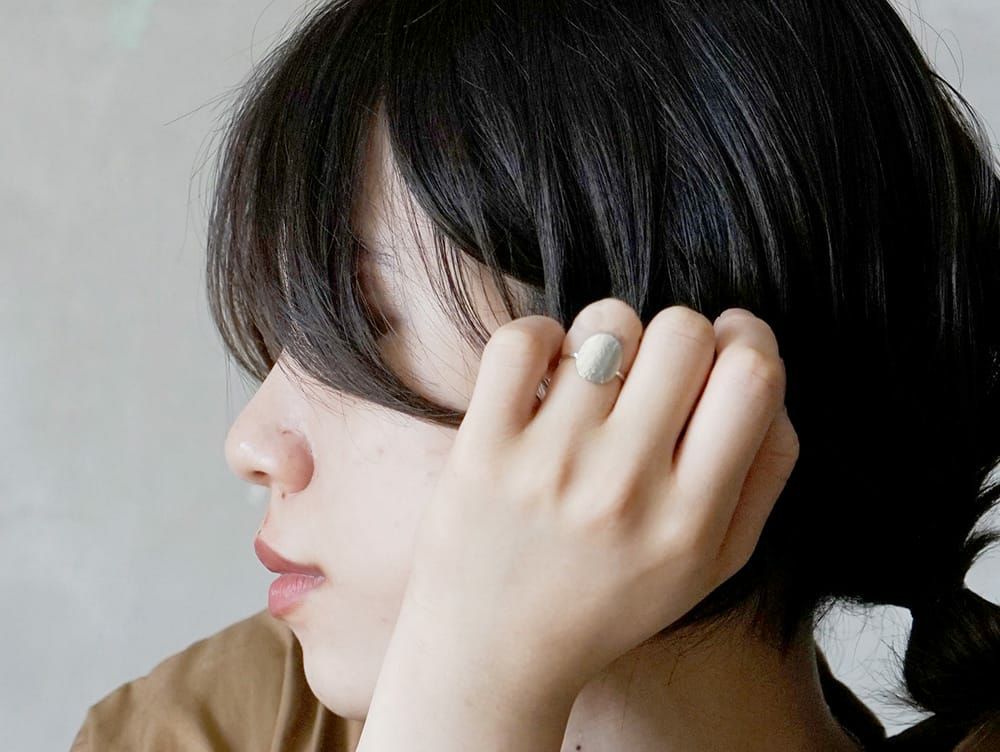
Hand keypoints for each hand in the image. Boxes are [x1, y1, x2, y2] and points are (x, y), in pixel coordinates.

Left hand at [397, 300, 798, 699]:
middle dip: (681, 337)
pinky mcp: (484, 448)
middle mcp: (623, 489)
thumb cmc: (609, 601)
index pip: (753, 377)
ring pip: (608, 323)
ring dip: (609, 337)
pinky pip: (523, 338)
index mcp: (690, 521)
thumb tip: (767, 370)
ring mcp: (548, 464)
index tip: (728, 347)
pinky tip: (547, 375)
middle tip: (655, 373)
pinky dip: (540, 337)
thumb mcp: (712, 565)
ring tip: (596, 382)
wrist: (496, 653)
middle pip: (684, 333)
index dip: (749, 341)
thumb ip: (763, 472)